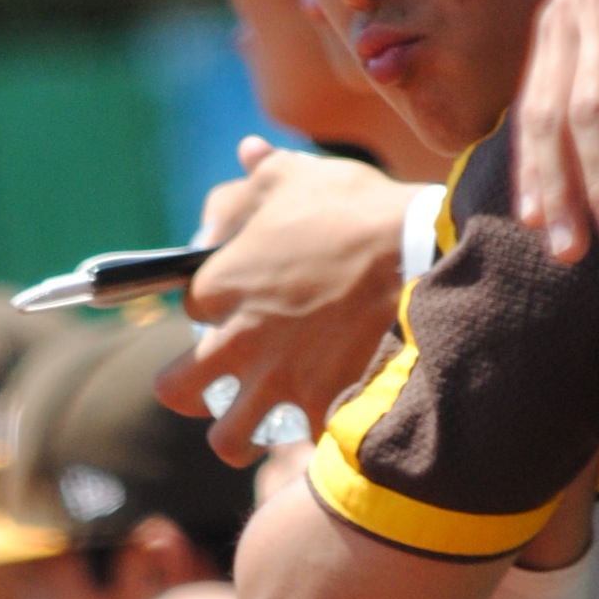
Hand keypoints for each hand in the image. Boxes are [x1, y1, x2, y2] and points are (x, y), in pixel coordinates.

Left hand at [156, 140, 411, 464]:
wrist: (422, 255)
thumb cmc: (354, 209)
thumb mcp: (296, 175)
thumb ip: (258, 173)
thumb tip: (245, 155)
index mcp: (218, 285)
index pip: (189, 308)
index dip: (213, 304)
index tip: (241, 299)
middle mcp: (236, 341)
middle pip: (176, 390)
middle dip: (187, 390)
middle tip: (213, 384)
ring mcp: (278, 380)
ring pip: (229, 440)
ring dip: (239, 432)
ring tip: (259, 421)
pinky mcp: (323, 407)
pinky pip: (301, 443)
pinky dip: (311, 437)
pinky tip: (325, 420)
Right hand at [515, 0, 598, 263]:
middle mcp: (592, 0)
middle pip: (582, 96)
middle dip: (594, 172)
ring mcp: (562, 17)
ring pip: (544, 109)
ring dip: (552, 182)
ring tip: (566, 248)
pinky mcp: (549, 34)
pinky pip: (532, 104)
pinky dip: (530, 160)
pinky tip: (535, 213)